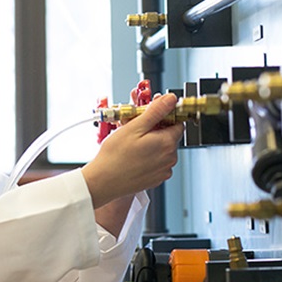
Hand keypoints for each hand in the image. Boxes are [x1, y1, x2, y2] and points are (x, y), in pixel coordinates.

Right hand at [81, 93, 183, 207]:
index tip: (150, 118)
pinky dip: (150, 158)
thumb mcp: (134, 127)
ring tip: (133, 145)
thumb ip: (156, 111)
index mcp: (167, 143)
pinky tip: (135, 157)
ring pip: (163, 150)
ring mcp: (164, 170)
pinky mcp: (157, 179)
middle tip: (136, 130)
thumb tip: (171, 100)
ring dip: (153, 145)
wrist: (104, 181)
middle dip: (156, 131)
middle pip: (170, 136)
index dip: (163, 117)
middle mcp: (170, 158)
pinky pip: (158, 163)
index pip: (177, 123)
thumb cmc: (115, 155)